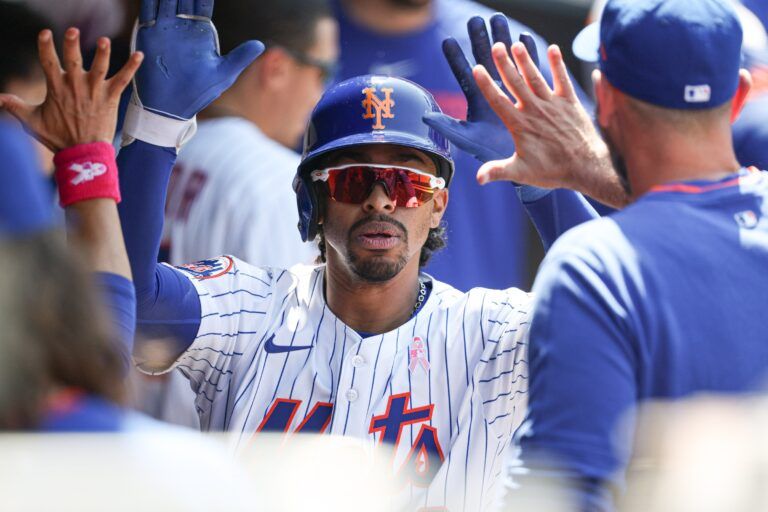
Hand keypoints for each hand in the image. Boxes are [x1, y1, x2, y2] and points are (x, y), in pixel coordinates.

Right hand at [0, 29, 142, 151]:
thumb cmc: (58, 138)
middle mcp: (76, 87)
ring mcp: (95, 91)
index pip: (48, 62)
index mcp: (57, 88)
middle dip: (72, 45)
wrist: (83, 154)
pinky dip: (132, 67)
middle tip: (72, 31)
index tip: (45, 33)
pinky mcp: (111, 98)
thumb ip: (16, 106)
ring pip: (99, 67)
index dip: (45, 46)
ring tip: (103, 40)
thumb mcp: (32, 122)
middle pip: (73, 60)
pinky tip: (140, 55)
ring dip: (102, 53)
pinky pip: (123, 79)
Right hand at [133, 0, 263, 119]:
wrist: (172, 107)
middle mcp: (182, 27)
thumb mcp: (223, 74)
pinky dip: (150, 0)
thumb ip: (240, 57)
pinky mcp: (149, 36)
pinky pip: (148, 11)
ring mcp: (165, 30)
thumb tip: (261, 45)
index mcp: (200, 31)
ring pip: (165, 0)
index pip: (201, 2)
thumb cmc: (199, 92)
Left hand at [423, 14, 539, 164]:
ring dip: (503, 40)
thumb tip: (424, 117)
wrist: (524, 163)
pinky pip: (529, 69)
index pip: (465, 76)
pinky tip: (525, 37)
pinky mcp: (530, 93)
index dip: (456, 59)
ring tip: (498, 20)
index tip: (447, 41)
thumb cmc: (494, 155)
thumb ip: (448, 128)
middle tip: (475, 20)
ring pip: (506, 60)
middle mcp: (494, 93)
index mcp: (478, 102)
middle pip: (485, 61)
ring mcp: (512, 91)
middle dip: (479, 40)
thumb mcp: (468, 141)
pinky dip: (528, 54)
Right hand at [472, 40, 625, 206]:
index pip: (498, 101)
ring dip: (526, 60)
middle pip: (515, 83)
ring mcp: (553, 104)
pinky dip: (558, 64)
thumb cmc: (552, 171)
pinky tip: (553, 49)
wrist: (585, 167)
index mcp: (520, 125)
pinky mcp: (570, 102)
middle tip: (496, 46)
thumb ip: (498, 171)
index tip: (477, 68)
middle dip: (505, 63)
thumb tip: (478, 178)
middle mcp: (535, 110)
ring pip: (535, 77)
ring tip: (517, 44)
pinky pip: (562, 79)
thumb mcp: (521, 173)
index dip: (486, 84)